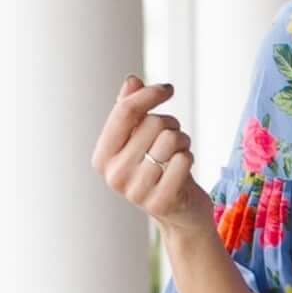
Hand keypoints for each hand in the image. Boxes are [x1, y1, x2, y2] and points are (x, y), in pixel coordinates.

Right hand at [94, 75, 210, 239]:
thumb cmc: (158, 167)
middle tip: (173, 139)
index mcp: (102, 156)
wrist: (178, 212)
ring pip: (170, 139)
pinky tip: (183, 170)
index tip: (168, 89)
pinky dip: (189, 158)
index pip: (125, 111)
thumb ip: (131, 109)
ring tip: (178, 154)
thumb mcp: (141, 138)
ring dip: (182, 141)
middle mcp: (114, 175)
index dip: (149, 94)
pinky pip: (183, 160)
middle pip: (152, 123)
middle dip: (170, 124)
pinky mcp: (160, 202)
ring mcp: (135, 191)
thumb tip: (131, 81)